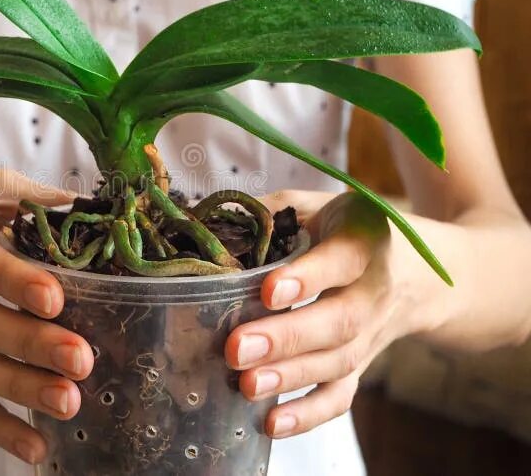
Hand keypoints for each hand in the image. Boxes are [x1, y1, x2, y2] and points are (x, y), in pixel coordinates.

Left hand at [224, 190, 440, 438]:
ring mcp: (370, 335)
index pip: (340, 260)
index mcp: (362, 241)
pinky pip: (341, 396)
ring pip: (337, 363)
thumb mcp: (318, 206)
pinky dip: (308, 414)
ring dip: (290, 377)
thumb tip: (209, 225)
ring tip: (245, 385)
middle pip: (337, 321)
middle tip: (237, 348)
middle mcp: (373, 292)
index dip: (308, 277)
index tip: (269, 291)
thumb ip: (270, 211)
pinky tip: (271, 424)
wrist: (420, 274)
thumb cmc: (350, 232)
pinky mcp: (362, 366)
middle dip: (286, 338)